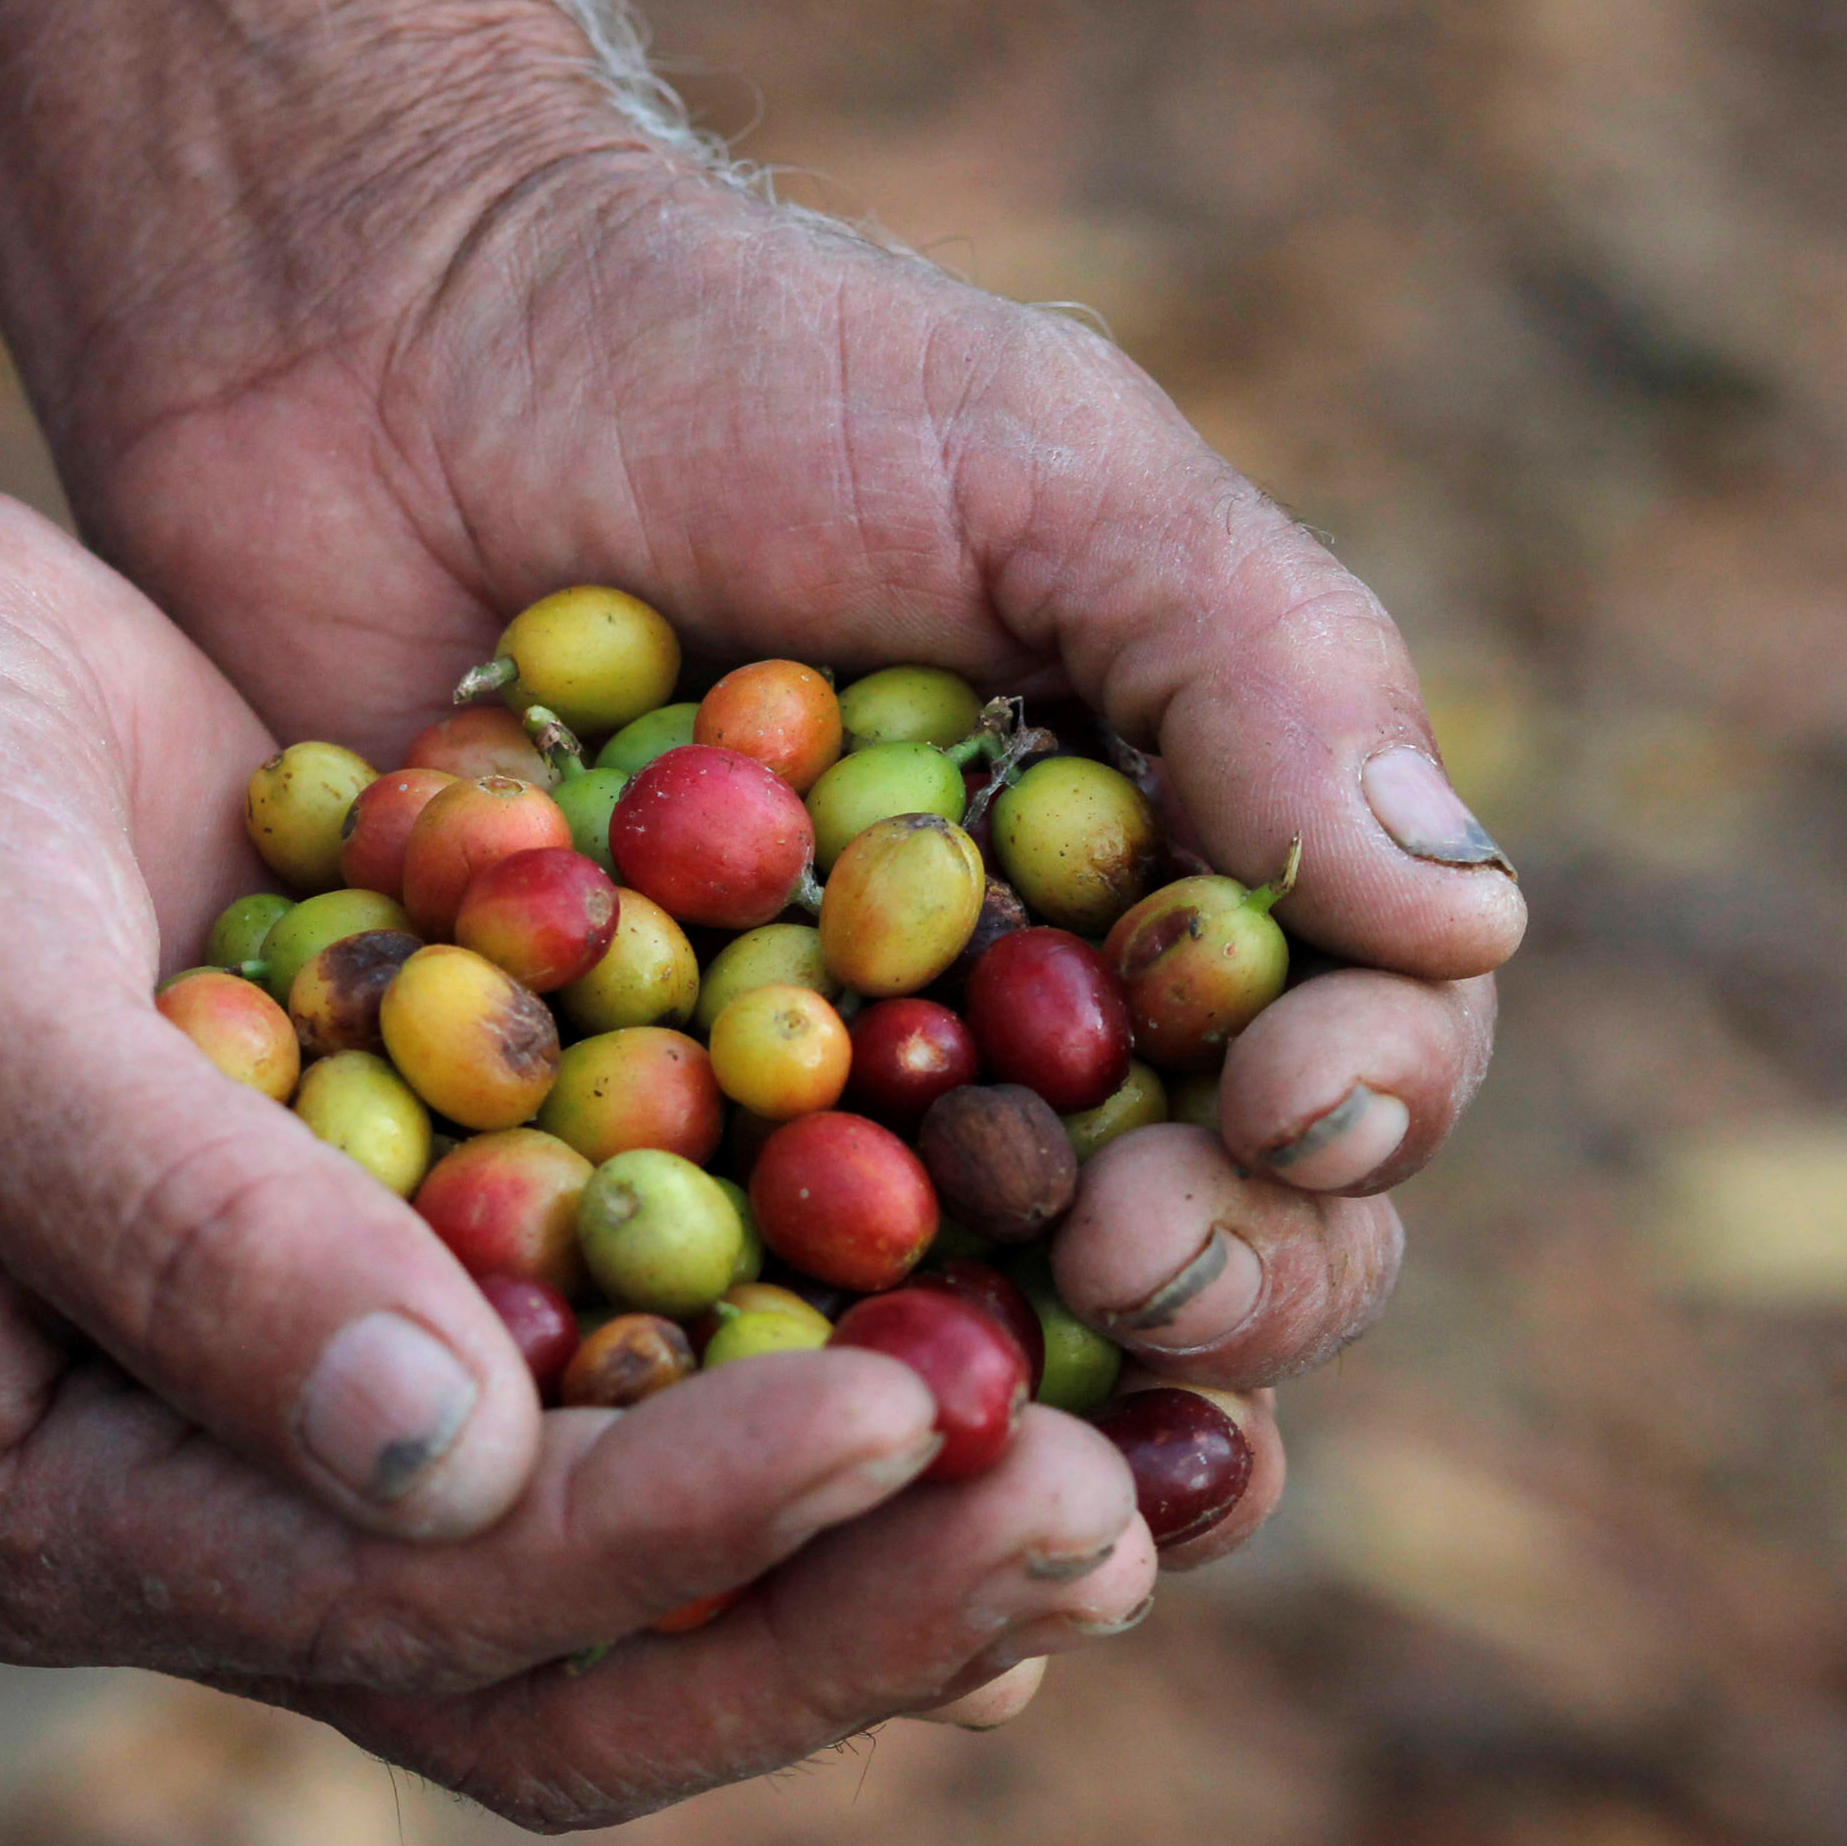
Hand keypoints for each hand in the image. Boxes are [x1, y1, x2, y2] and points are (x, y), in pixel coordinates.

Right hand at [0, 461, 1151, 1828]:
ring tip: (1158, 1466)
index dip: (673, 1538)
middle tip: (1101, 1523)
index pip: (417, 1606)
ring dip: (898, 1520)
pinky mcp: (442, 1237)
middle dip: (842, 1610)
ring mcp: (339, 1380)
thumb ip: (187, 1246)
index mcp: (66, 1506)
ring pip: (659, 1546)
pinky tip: (1051, 1296)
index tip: (908, 1417)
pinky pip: (675, 1356)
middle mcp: (222, 1496)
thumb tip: (457, 1476)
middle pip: (577, 1658)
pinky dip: (853, 1344)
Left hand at [70, 148, 1515, 1579]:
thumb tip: (1474, 921)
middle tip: (1137, 1259)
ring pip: (971, 1342)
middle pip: (1197, 1242)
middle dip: (1221, 1280)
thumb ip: (1254, 664)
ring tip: (995, 1419)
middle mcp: (1012, 1033)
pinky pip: (697, 1351)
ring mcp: (803, 1124)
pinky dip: (743, 1433)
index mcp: (1162, 880)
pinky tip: (765, 1502)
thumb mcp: (1036, 464)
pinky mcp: (595, 1178)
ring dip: (1019, 1409)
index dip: (1354, 1119)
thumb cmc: (736, 365)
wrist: (372, 343)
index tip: (1293, 1108)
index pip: (1342, 1059)